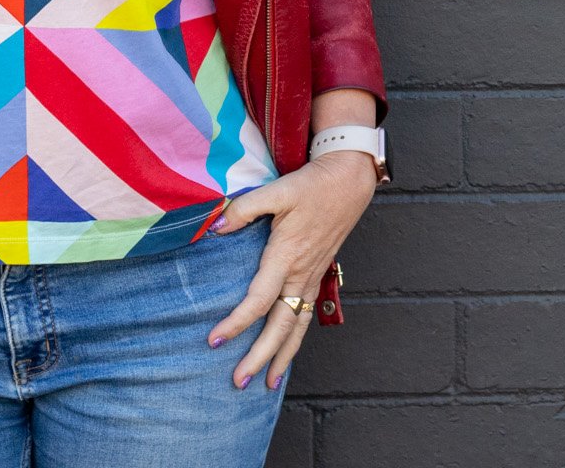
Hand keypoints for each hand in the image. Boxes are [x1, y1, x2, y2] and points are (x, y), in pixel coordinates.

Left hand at [203, 152, 377, 389]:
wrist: (349, 181)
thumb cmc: (313, 185)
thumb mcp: (277, 190)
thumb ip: (243, 209)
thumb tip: (215, 228)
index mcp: (286, 256)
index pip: (258, 300)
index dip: (236, 323)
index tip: (215, 341)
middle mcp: (300, 274)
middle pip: (280, 326)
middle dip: (260, 356)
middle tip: (239, 382)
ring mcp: (312, 277)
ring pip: (297, 327)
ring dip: (281, 357)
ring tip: (266, 383)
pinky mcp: (317, 275)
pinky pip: (305, 316)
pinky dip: (295, 340)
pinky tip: (286, 354)